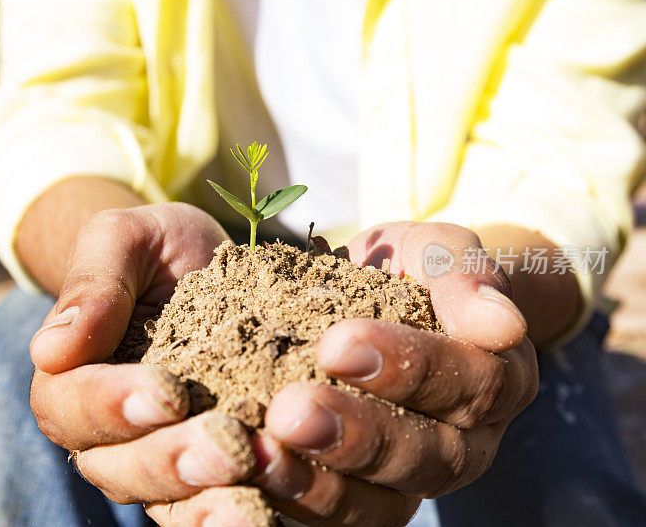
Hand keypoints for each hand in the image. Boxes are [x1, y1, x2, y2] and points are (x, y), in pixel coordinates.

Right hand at [29, 203, 270, 524]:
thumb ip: (93, 283)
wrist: (204, 264)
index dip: (115, 405)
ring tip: (254, 494)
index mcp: (71, 378)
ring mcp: (155, 456)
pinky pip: (208, 503)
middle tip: (229, 449)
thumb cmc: (156, 248)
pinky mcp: (203, 470)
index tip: (169, 392)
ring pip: (164, 500)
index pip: (74, 405)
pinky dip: (233, 512)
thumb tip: (49, 350)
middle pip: (119, 466)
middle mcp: (105, 432)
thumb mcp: (125, 239)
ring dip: (207, 501)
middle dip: (171, 461)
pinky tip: (269, 510)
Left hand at [251, 222, 538, 525]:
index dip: (409, 367)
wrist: (377, 294)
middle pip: (429, 456)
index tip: (337, 344)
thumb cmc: (409, 270)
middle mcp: (465, 443)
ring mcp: (413, 481)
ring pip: (383, 504)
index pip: (472, 382)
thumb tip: (500, 325)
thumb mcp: (434, 250)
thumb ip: (465, 273)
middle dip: (357, 435)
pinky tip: (250, 473)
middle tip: (290, 412)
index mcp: (497, 380)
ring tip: (262, 452)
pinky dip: (292, 500)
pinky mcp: (365, 500)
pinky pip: (336, 518)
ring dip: (319, 483)